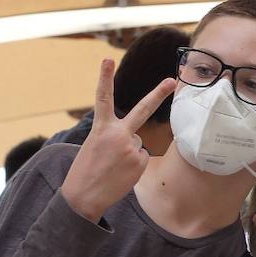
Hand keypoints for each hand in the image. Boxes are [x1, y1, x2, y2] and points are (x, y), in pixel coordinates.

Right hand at [59, 59, 174, 222]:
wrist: (83, 196)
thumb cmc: (86, 171)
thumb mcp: (95, 146)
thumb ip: (114, 137)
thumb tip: (136, 142)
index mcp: (101, 128)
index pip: (102, 98)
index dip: (104, 78)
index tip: (108, 60)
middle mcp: (118, 134)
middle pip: (142, 109)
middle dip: (159, 93)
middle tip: (172, 80)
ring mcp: (131, 147)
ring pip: (137, 144)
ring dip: (128, 154)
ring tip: (113, 166)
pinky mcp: (140, 161)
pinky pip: (141, 157)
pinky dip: (133, 165)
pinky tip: (120, 173)